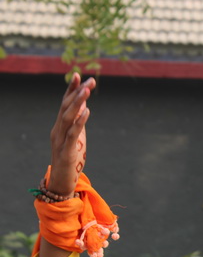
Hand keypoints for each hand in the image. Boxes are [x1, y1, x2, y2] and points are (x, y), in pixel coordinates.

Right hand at [47, 73, 95, 196]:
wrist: (62, 181)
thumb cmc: (70, 158)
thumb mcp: (76, 137)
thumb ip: (78, 122)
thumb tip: (83, 106)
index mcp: (60, 126)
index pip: (64, 104)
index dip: (71, 89)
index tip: (78, 75)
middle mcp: (58, 130)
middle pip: (66, 107)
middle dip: (78, 93)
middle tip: (89, 80)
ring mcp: (60, 140)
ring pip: (68, 117)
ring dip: (77, 103)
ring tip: (87, 91)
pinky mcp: (67, 151)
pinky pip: (73, 134)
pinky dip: (79, 122)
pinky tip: (86, 112)